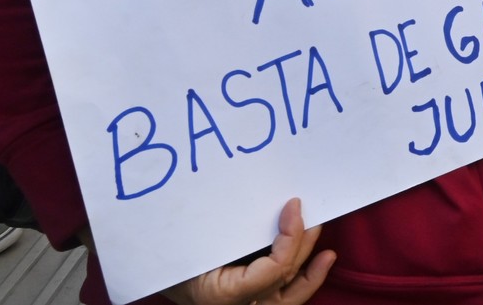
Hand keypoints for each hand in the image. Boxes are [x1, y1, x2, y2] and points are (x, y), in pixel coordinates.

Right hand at [159, 199, 334, 304]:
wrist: (154, 276)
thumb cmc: (164, 257)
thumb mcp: (185, 241)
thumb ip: (215, 226)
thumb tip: (239, 188)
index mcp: (221, 295)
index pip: (272, 271)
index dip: (290, 238)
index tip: (293, 205)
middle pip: (284, 278)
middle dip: (302, 243)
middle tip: (312, 212)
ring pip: (289, 296)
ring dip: (310, 270)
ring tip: (328, 249)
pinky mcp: (251, 304)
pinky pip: (283, 299)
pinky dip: (304, 282)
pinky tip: (323, 261)